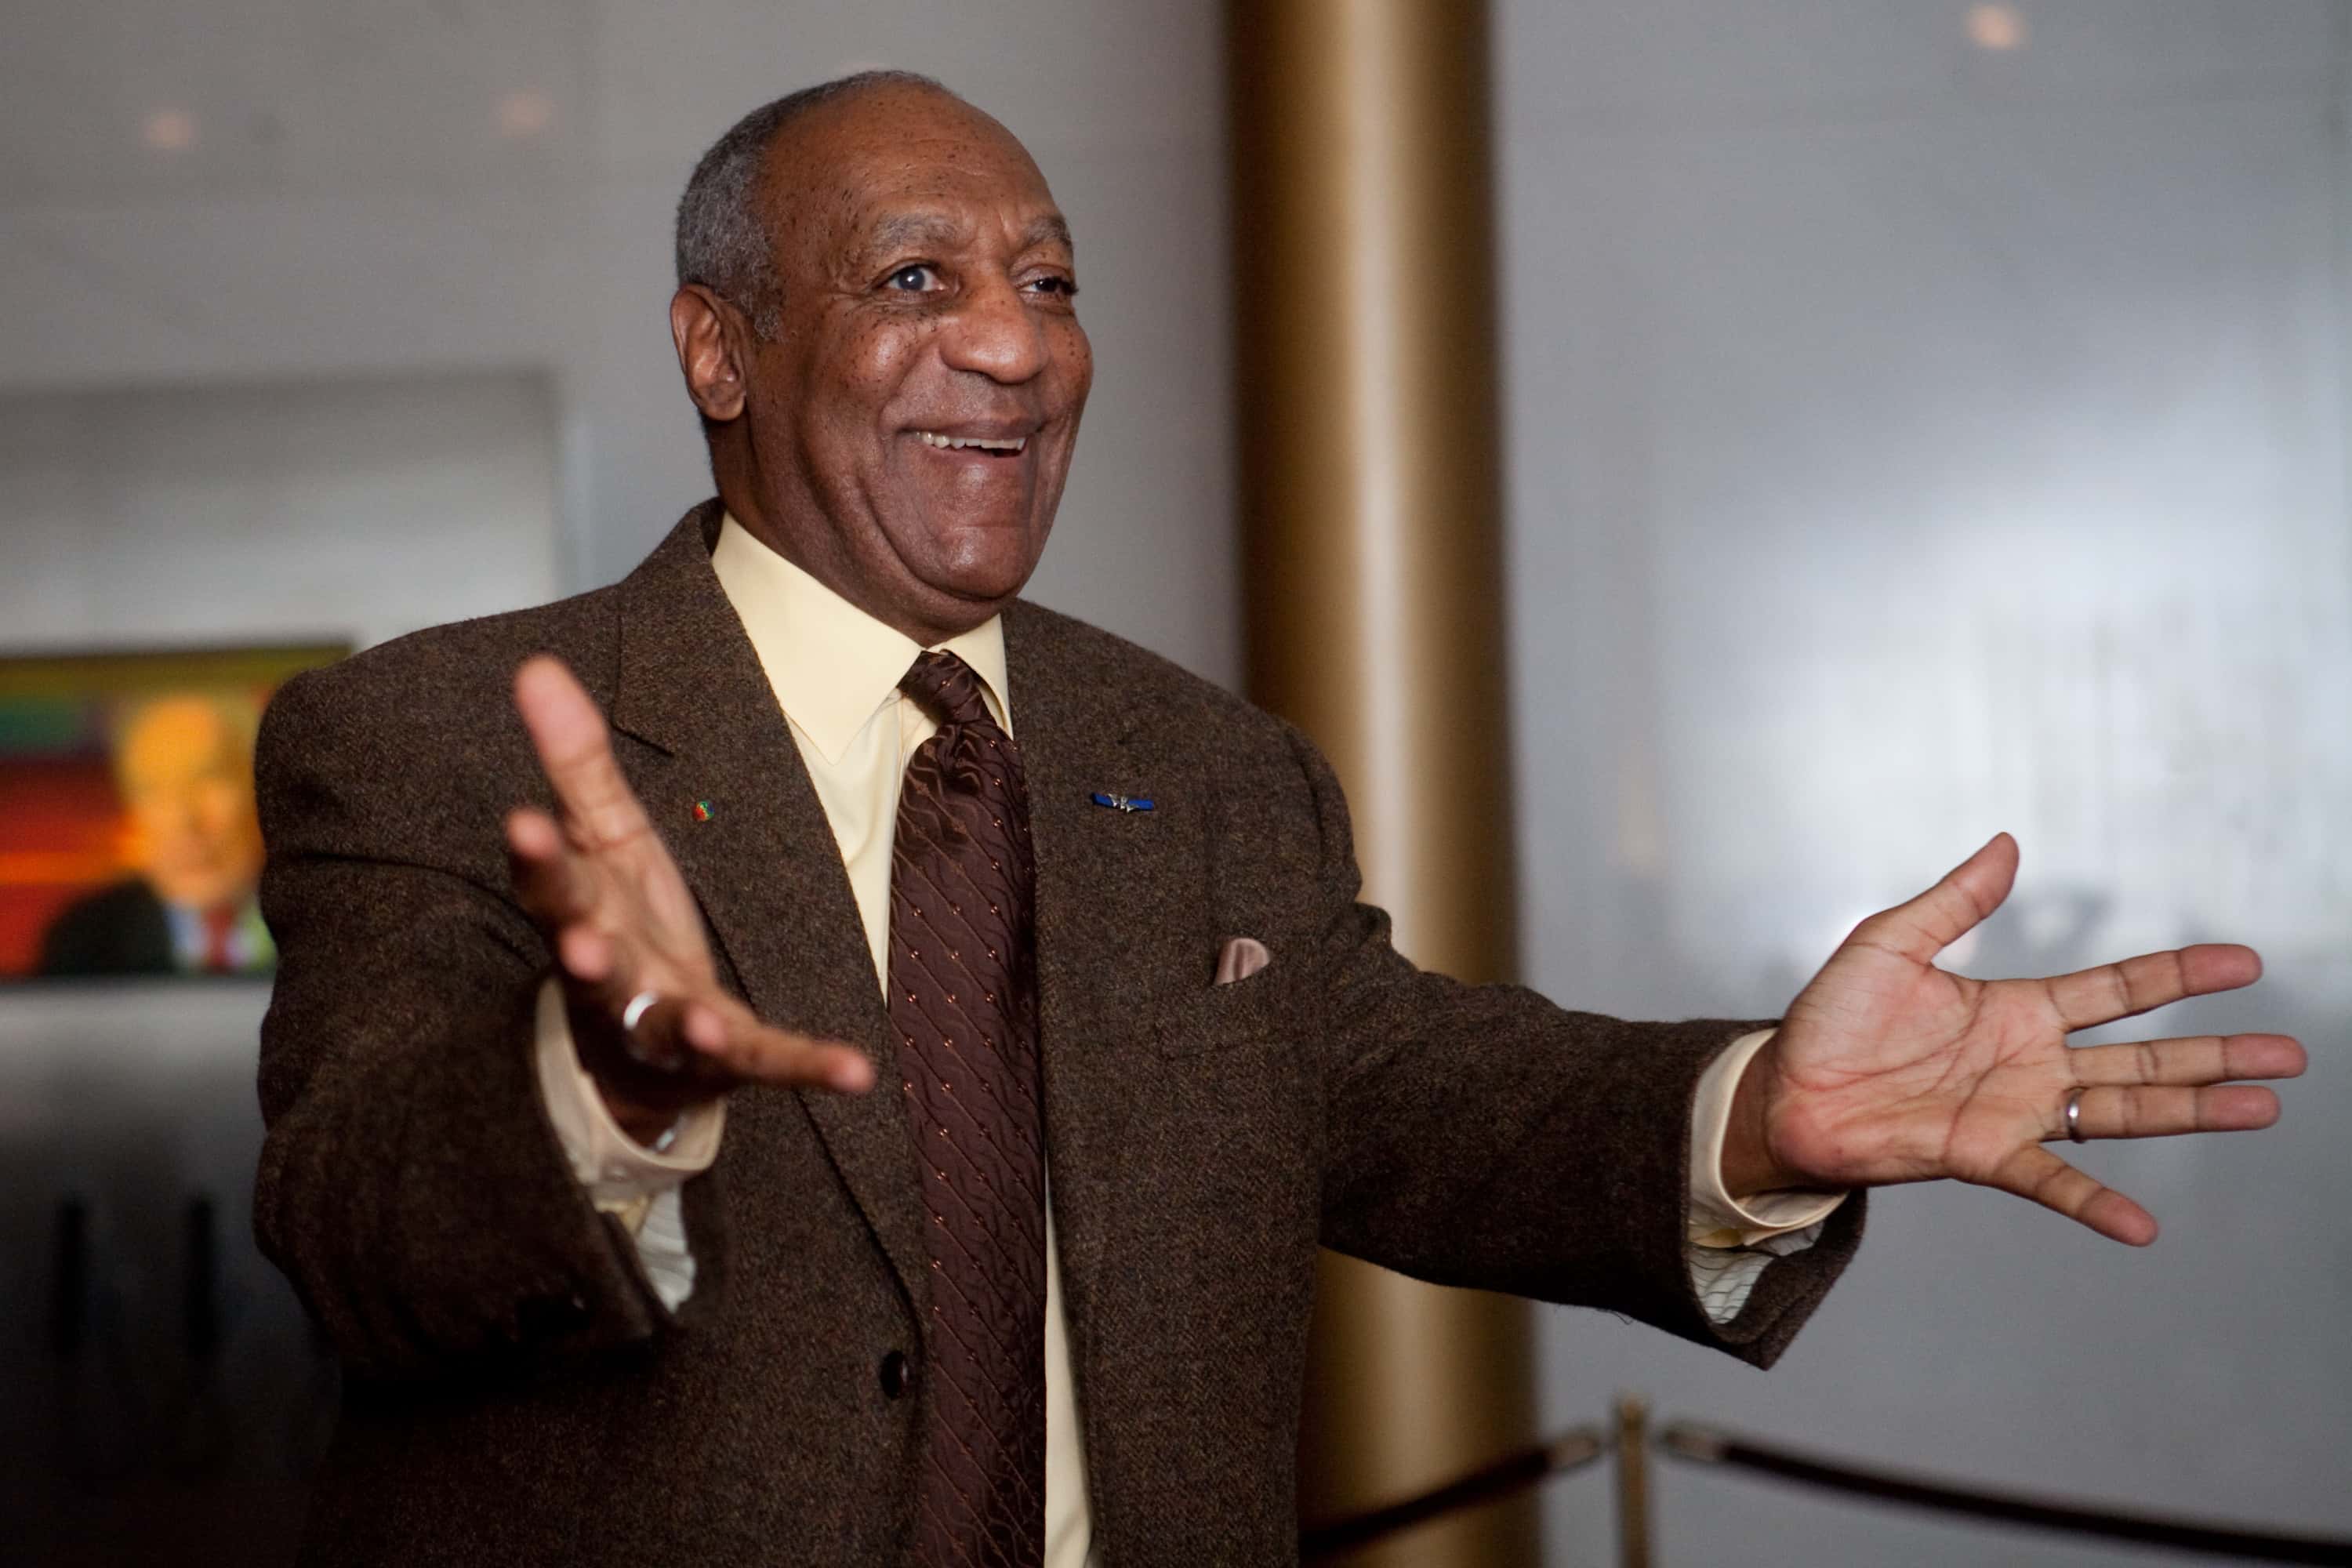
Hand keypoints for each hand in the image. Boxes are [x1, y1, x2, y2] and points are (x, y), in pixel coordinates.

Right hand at [506, 656, 871, 1143]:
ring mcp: (666, 1024)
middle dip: (584, 950)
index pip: (550, 881)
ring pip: (667, 1026)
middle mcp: (613, 976)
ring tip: (702, 1025)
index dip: (537, 856)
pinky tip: (856, 1072)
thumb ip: (577, 760)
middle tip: (579, 944)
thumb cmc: (619, 921)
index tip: (523, 822)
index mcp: (584, 911)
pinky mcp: (725, 1059)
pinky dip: (809, 1067)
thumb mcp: (605, 835)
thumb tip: (536, 665)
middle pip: (592, 961)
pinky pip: (768, 1063)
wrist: (638, 1040)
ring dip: (686, 1026)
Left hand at [1732, 834, 2304, 1244]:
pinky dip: (2095, 1204)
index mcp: (2016, 1007)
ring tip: (2262, 1110)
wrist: (1782, 1090)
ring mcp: (2014, 1111)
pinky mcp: (1982, 1153)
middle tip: (2288, 1054)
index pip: (2116, 989)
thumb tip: (2006, 844)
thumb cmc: (1829, 1021)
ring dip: (2191, 1113)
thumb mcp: (1888, 943)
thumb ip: (1952, 901)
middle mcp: (2031, 1062)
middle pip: (2144, 1056)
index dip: (2177, 975)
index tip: (2244, 963)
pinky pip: (2050, 1182)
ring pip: (2122, 1111)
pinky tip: (2142, 1224)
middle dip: (2216, 1054)